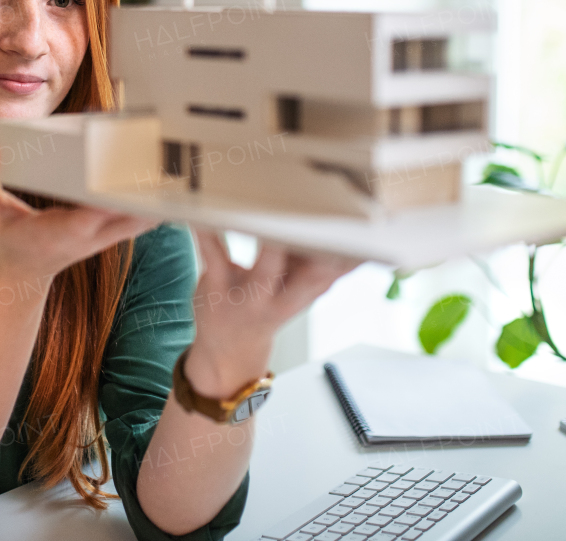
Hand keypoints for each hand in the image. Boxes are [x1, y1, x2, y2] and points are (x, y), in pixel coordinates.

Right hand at [0, 142, 158, 288]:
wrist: (19, 275)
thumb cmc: (3, 239)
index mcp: (60, 233)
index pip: (90, 216)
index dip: (111, 197)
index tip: (130, 172)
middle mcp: (88, 236)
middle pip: (129, 217)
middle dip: (146, 191)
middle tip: (164, 153)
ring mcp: (103, 238)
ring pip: (143, 219)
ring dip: (158, 195)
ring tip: (175, 159)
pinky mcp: (111, 233)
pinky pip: (142, 218)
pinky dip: (156, 201)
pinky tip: (172, 177)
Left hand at [186, 230, 362, 396]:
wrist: (228, 351)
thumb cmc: (267, 309)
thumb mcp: (298, 295)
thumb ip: (319, 269)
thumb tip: (352, 240)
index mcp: (302, 295)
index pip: (332, 276)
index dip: (350, 260)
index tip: (363, 234)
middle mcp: (280, 298)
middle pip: (310, 279)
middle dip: (323, 256)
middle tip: (329, 224)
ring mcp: (248, 294)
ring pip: (265, 269)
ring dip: (272, 245)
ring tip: (275, 214)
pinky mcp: (215, 284)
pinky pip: (214, 254)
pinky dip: (207, 233)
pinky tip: (202, 213)